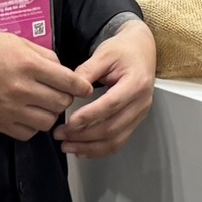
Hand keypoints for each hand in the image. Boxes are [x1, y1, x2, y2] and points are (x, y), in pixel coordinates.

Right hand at [0, 27, 93, 139]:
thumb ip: (44, 56)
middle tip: (60, 94)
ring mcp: (9, 109)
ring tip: (44, 105)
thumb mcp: (17, 41)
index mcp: (28, 64)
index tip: (85, 89)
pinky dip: (33, 126)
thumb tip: (62, 71)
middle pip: (61, 103)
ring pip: (47, 122)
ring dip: (50, 114)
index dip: (81, 86)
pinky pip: (27, 133)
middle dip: (65, 99)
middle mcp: (21, 88)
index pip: (68, 82)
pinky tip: (29, 115)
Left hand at [55, 17, 156, 158]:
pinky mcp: (135, 121)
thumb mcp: (103, 54)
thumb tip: (69, 91)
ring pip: (115, 140)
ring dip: (89, 147)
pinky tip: (82, 150)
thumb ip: (86, 71)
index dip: (90, 116)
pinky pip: (118, 142)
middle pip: (112, 127)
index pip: (111, 105)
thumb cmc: (123, 50)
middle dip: (83, 135)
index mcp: (136, 83)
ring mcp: (140, 115)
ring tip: (67, 146)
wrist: (141, 50)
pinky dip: (99, 150)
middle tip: (60, 134)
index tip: (69, 122)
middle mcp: (141, 103)